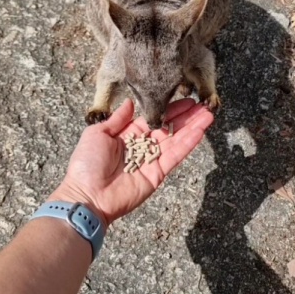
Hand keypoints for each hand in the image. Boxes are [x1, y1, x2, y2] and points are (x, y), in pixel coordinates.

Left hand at [50, 98, 212, 228]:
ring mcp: (152, 159)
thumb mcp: (97, 133)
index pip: (154, 117)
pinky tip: (200, 130)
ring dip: (193, 126)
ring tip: (208, 113)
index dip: (170, 108)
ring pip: (177, 139)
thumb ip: (117, 119)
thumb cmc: (86, 164)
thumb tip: (129, 102)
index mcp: (128, 134)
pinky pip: (176, 155)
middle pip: (169, 127)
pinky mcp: (158, 173)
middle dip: (186, 115)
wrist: (87, 195)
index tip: (185, 98)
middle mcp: (143, 145)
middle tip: (203, 104)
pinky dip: (188, 143)